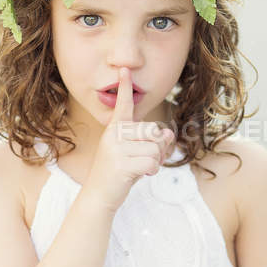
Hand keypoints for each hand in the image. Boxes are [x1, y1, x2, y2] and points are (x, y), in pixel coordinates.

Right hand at [85, 67, 175, 212]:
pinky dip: (152, 171)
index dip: (125, 87)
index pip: (123, 105)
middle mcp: (113, 135)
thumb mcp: (136, 153)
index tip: (125, 69)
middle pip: (153, 131)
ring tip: (139, 168)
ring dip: (155, 161)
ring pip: (154, 148)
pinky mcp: (120, 164)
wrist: (98, 197)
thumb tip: (168, 135)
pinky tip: (139, 175)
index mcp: (115, 129)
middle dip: (157, 148)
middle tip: (144, 160)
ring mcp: (115, 149)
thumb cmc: (120, 173)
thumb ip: (152, 142)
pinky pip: (151, 162)